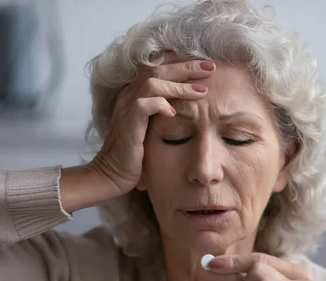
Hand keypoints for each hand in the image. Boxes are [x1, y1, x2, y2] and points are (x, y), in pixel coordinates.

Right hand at [88, 56, 215, 195]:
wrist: (113, 173)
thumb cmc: (137, 153)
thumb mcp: (154, 126)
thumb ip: (166, 110)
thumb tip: (194, 101)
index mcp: (136, 92)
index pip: (159, 66)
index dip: (182, 62)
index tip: (206, 64)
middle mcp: (130, 95)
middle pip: (158, 68)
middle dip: (187, 66)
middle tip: (211, 67)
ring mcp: (127, 107)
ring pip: (153, 83)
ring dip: (180, 86)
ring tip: (202, 91)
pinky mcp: (128, 123)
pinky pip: (144, 105)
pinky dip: (161, 105)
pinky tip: (176, 111)